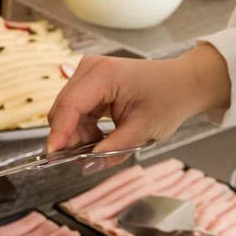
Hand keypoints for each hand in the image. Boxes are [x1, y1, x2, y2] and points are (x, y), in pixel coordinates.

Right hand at [46, 43, 231, 170]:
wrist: (183, 84)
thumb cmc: (169, 98)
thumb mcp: (143, 130)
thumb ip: (112, 150)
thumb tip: (87, 166)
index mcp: (104, 75)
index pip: (69, 107)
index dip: (59, 134)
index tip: (53, 157)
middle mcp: (90, 69)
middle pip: (62, 111)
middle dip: (71, 138)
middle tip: (90, 157)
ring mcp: (87, 75)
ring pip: (65, 114)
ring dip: (78, 136)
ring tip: (103, 144)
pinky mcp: (88, 83)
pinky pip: (73, 112)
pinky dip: (83, 129)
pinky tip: (100, 135)